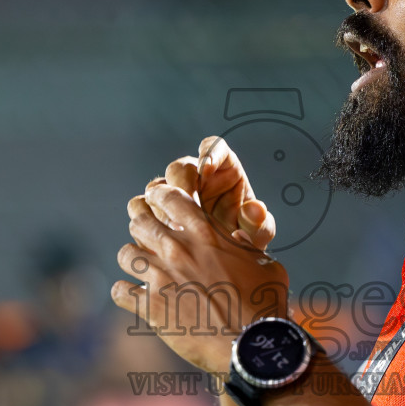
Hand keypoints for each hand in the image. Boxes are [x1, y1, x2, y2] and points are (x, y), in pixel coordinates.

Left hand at [113, 183, 288, 373]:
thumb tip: (236, 238)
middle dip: (140, 228)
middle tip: (146, 238)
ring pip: (124, 254)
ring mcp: (161, 277)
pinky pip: (119, 291)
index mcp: (206, 233)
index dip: (159, 196)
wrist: (251, 346)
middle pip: (139, 222)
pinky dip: (123, 293)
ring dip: (132, 260)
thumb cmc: (264, 305)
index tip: (156, 201)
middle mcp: (179, 249)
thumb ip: (247, 247)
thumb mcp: (265, 265)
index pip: (169, 198)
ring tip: (140, 269)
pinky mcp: (151, 307)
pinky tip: (133, 297)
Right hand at [161, 136, 275, 249]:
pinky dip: (150, 220)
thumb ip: (259, 222)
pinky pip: (145, 207)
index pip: (214, 147)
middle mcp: (196, 175)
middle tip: (187, 208)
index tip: (206, 168)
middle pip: (179, 168)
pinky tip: (164, 238)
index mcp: (224, 167)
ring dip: (162, 207)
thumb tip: (255, 210)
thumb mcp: (258, 233)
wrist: (228, 258)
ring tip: (176, 229)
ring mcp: (174, 192)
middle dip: (180, 186)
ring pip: (157, 187)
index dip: (209, 153)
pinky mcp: (159, 210)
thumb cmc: (246, 236)